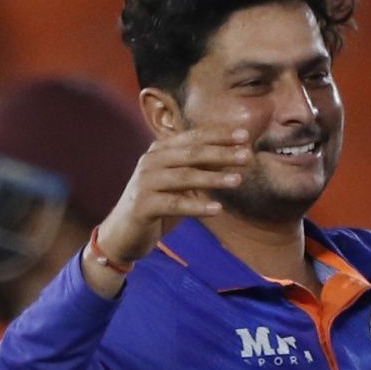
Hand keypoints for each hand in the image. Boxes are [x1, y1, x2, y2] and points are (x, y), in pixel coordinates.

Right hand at [85, 128, 251, 293]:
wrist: (123, 234)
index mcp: (160, 151)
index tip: (245, 135)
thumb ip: (202, 169)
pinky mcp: (142, 205)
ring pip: (184, 176)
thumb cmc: (158, 205)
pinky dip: (197, 206)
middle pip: (191, 154)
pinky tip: (217, 209)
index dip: (219, 135)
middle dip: (221, 153)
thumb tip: (234, 155)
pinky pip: (174, 204)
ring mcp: (145, 182)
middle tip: (247, 155)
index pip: (193, 138)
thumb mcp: (183, 184)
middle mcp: (151, 161)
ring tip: (238, 180)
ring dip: (213, 177)